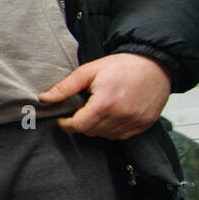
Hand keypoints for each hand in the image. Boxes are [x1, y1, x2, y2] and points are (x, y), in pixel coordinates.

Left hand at [39, 53, 172, 139]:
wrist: (155, 64)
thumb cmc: (121, 66)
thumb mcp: (89, 71)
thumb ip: (65, 87)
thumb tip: (44, 98)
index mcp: (105, 103)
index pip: (79, 126)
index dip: (67, 125)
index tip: (63, 120)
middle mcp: (121, 116)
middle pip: (91, 132)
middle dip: (81, 124)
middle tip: (81, 111)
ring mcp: (135, 122)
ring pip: (105, 135)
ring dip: (96, 127)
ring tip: (97, 110)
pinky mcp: (144, 124)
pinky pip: (121, 135)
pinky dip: (112, 129)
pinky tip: (111, 115)